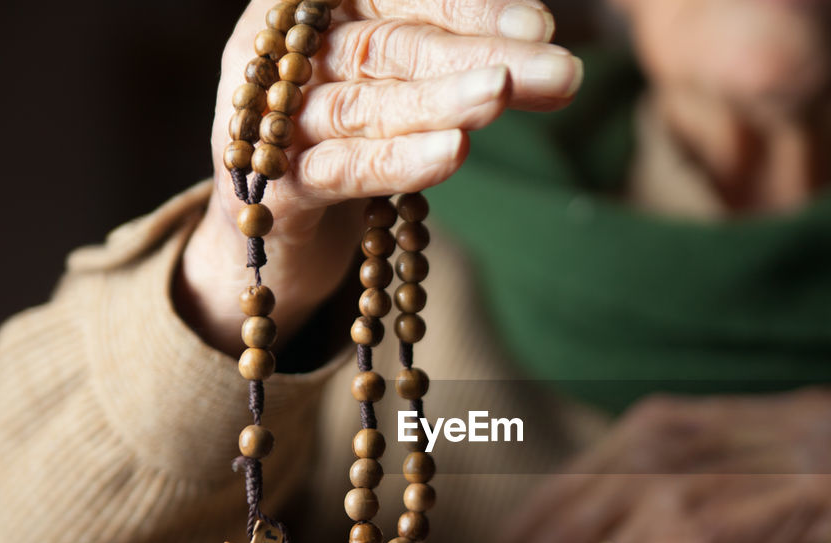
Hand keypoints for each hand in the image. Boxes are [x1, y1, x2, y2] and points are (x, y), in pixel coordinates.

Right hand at [177, 0, 580, 353]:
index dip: (469, 8)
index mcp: (315, 8)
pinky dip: (398, 161)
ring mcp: (270, 119)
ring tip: (503, 94)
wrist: (274, 232)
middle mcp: (284, 52)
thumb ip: (453, 57)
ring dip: (441, 100)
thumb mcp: (395, 85)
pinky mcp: (270, 189)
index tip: (541, 27)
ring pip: (365, 103)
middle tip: (559, 71)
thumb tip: (546, 53)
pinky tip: (452, 152)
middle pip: (388, 44)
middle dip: (478, 54)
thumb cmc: (346, 140)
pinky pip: (341, 169)